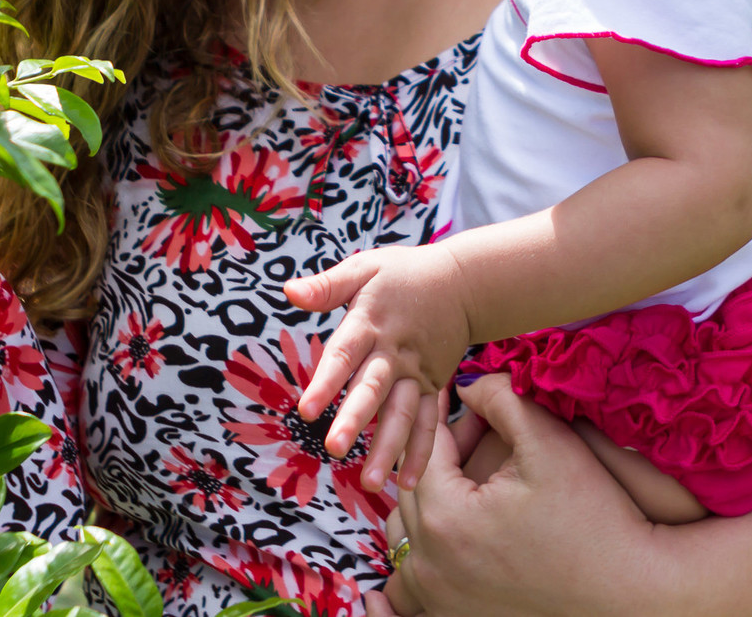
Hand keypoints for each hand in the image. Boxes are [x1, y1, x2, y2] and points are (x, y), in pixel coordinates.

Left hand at [284, 244, 470, 480]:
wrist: (462, 281)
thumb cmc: (404, 274)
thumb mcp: (366, 267)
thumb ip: (327, 285)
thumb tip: (289, 292)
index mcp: (370, 322)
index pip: (344, 354)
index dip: (326, 382)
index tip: (305, 410)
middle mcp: (393, 352)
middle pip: (373, 388)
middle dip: (355, 419)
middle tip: (335, 449)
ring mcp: (416, 372)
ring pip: (402, 412)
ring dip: (388, 447)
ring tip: (371, 483)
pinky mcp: (433, 385)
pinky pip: (429, 421)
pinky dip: (421, 451)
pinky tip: (409, 483)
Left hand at [377, 375, 658, 616]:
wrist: (628, 588)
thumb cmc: (592, 513)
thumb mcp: (547, 438)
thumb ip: (499, 397)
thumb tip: (466, 384)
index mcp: (445, 520)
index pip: (425, 451)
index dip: (443, 415)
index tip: (456, 390)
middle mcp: (431, 567)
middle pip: (414, 491)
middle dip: (441, 455)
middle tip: (475, 428)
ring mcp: (440, 600)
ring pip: (406, 538)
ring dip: (427, 501)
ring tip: (468, 474)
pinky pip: (413, 586)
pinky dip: (422, 555)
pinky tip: (449, 534)